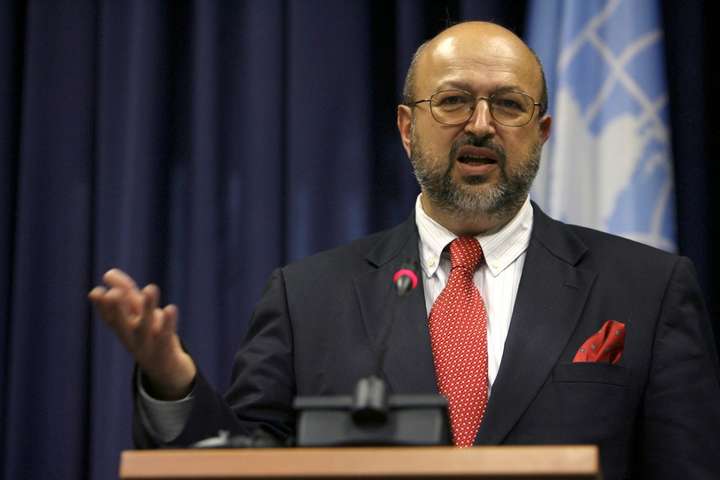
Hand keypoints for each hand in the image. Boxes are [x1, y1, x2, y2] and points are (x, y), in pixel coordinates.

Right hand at [89, 268, 196, 399]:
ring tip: (151, 287)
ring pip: (146, 325)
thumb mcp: (135, 314)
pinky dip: (168, 322)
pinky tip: (170, 308)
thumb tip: (108, 273)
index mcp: (122, 329)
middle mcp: (131, 337)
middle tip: (113, 293)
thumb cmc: (147, 335)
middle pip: (123, 323)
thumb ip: (125, 293)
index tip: (96, 292)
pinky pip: (167, 334)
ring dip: (148, 308)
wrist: (165, 369)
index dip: (102, 306)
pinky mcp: (166, 348)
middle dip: (118, 309)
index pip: (109, 317)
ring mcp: (148, 344)